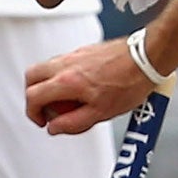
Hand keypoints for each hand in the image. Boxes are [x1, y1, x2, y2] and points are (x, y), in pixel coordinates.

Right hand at [24, 36, 150, 134]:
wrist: (147, 57)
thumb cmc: (130, 82)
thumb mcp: (101, 113)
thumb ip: (74, 123)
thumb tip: (55, 128)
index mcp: (67, 81)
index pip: (33, 96)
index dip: (33, 113)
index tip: (43, 121)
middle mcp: (66, 64)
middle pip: (31, 77)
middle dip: (33, 95)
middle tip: (46, 109)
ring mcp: (74, 54)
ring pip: (46, 68)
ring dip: (48, 85)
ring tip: (67, 100)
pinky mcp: (84, 50)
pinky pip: (62, 63)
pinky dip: (62, 76)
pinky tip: (81, 88)